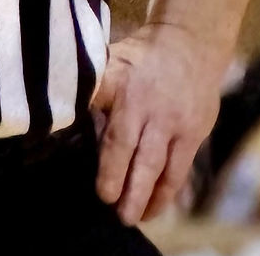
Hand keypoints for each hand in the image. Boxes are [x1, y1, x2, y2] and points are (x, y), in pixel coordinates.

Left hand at [92, 22, 228, 224]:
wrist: (190, 43)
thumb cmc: (140, 58)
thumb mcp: (112, 61)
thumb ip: (94, 90)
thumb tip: (65, 113)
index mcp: (124, 88)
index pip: (114, 131)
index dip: (108, 162)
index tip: (101, 188)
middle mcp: (149, 107)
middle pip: (136, 152)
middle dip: (124, 184)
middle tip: (114, 209)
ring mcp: (174, 122)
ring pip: (160, 166)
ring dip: (146, 196)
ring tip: (134, 217)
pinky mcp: (194, 133)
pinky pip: (180, 169)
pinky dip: (168, 191)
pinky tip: (155, 206)